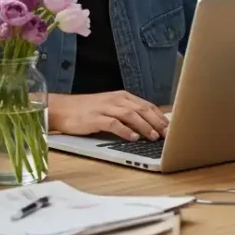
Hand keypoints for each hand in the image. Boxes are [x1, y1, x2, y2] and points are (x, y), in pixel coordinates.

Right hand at [48, 91, 168, 140]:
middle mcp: (116, 100)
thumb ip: (127, 113)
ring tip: (153, 137)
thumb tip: (148, 125)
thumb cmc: (87, 110)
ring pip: (130, 115)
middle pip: (142, 109)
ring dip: (144, 126)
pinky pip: (113, 123)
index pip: (147, 105)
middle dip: (157, 122)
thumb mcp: (110, 107)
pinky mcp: (95, 118)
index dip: (160, 116)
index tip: (171, 127)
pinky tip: (132, 137)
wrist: (62, 109)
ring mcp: (105, 108)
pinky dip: (124, 130)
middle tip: (168, 134)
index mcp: (122, 97)